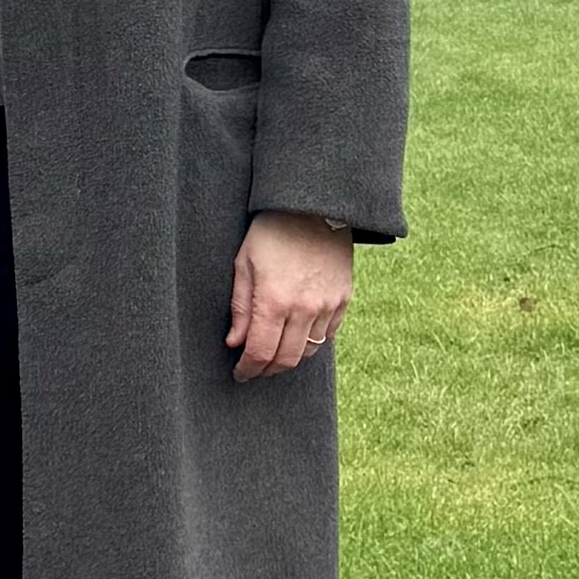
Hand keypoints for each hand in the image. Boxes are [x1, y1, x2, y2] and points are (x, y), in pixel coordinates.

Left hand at [227, 211, 352, 384]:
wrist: (314, 206)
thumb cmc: (272, 230)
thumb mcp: (245, 262)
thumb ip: (241, 307)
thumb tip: (235, 343)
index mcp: (274, 300)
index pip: (261, 353)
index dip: (248, 369)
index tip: (240, 373)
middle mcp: (304, 308)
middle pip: (286, 360)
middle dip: (267, 370)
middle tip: (255, 368)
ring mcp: (327, 304)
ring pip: (309, 351)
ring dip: (290, 357)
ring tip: (275, 350)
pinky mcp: (343, 298)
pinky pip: (328, 335)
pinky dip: (311, 341)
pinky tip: (297, 334)